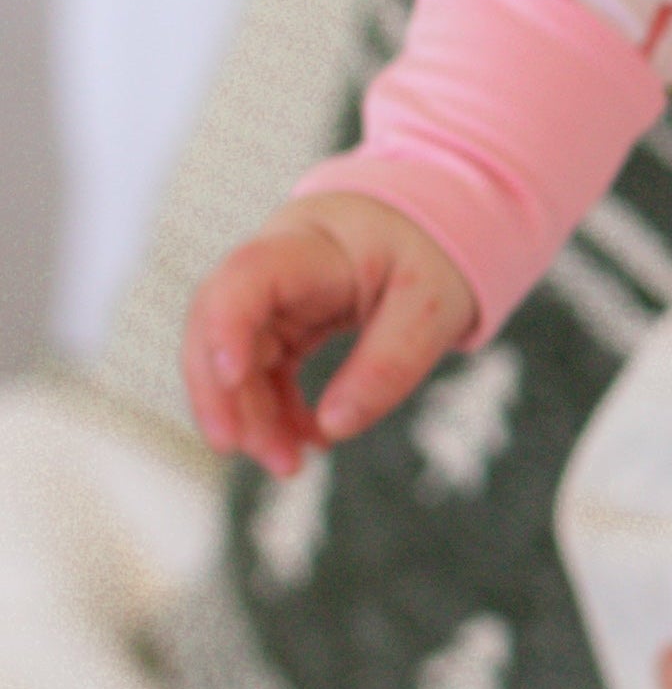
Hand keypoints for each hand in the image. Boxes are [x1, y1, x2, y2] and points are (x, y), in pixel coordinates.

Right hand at [184, 193, 475, 474]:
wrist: (435, 223)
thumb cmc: (433, 252)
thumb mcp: (433, 306)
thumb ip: (389, 364)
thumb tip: (333, 428)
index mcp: (313, 244)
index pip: (247, 276)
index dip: (226, 325)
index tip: (231, 377)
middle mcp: (276, 266)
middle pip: (219, 325)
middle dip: (222, 393)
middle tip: (242, 451)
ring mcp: (274, 297)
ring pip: (236, 358)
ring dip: (251, 415)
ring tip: (287, 465)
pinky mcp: (283, 324)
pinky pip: (263, 372)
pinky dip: (277, 410)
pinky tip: (307, 440)